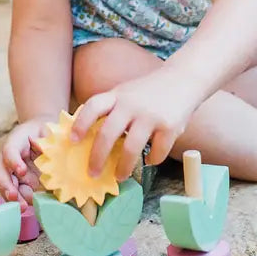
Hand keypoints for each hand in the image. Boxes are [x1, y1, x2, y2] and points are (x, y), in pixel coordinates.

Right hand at [0, 116, 51, 207]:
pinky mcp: (17, 182)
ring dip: (12, 198)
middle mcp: (8, 157)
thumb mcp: (48, 132)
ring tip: (22, 207)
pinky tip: (27, 207)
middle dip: (6, 185)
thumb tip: (48, 154)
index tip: (21, 171)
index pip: (10, 150)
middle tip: (14, 196)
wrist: (42, 135)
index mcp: (16, 141)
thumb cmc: (44, 133)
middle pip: (0, 172)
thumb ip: (48, 141)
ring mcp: (11, 171)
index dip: (13, 161)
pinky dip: (19, 201)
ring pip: (5, 185)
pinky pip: (15, 193)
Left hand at [70, 69, 199, 180]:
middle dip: (97, 157)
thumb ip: (111, 110)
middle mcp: (131, 104)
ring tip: (119, 176)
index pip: (93, 106)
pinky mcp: (170, 126)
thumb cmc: (149, 92)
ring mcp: (151, 115)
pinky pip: (157, 151)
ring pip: (132, 148)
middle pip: (108, 133)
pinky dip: (152, 159)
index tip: (72, 141)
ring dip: (123, 167)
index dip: (80, 123)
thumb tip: (89, 139)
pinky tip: (150, 160)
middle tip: (92, 173)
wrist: (184, 79)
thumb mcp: (126, 93)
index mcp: (117, 95)